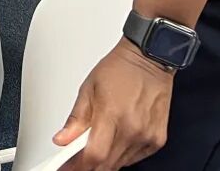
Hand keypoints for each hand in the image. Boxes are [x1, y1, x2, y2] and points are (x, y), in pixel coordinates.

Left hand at [56, 40, 172, 169]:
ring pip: (120, 164)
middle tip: (76, 161)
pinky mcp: (157, 140)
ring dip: (105, 161)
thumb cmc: (120, 69)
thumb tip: (61, 139)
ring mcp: (147, 136)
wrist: (149, 60)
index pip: (94, 155)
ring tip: (96, 146)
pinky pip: (135, 158)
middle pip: (106, 164)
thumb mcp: (88, 89)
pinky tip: (115, 143)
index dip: (77, 167)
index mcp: (112, 114)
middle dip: (88, 166)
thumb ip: (75, 119)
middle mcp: (132, 129)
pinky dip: (121, 156)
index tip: (66, 168)